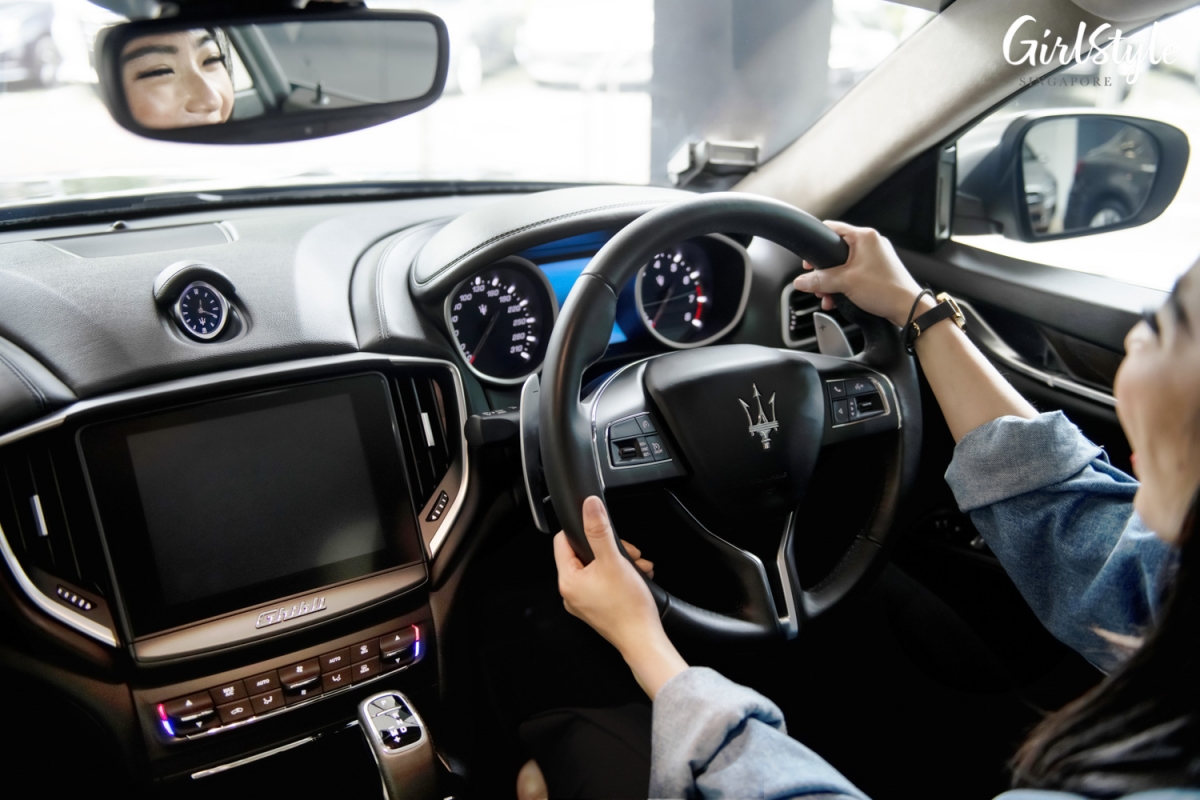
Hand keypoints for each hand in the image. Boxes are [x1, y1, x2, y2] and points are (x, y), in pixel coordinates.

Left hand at [553, 496, 686, 698]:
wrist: (643, 639)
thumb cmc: (628, 607)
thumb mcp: (614, 560)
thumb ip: (599, 530)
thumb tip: (590, 506)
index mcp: (568, 580)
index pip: (563, 542)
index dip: (583, 532)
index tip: (602, 532)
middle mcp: (571, 593)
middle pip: (584, 554)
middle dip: (610, 548)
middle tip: (629, 554)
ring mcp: (584, 602)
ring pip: (598, 567)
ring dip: (620, 561)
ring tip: (637, 566)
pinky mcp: (597, 608)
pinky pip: (604, 582)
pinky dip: (620, 576)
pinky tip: (637, 577)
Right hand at [792, 221, 925, 327]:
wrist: (908, 308)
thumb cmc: (885, 289)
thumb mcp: (845, 283)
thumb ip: (819, 280)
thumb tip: (801, 281)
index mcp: (864, 237)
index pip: (832, 229)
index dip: (817, 244)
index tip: (808, 261)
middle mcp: (871, 243)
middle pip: (836, 251)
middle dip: (824, 272)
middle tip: (816, 283)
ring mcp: (876, 257)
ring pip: (845, 265)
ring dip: (832, 282)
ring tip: (827, 296)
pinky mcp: (878, 271)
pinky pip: (854, 274)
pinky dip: (844, 285)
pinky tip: (838, 299)